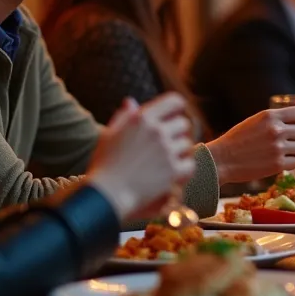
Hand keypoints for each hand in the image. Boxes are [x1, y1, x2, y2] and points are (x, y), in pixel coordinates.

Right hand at [88, 93, 195, 219]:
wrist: (107, 194)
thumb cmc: (104, 164)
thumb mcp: (109, 135)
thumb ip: (123, 116)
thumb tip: (131, 101)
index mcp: (142, 118)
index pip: (175, 101)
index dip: (177, 109)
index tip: (172, 119)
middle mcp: (157, 131)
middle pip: (184, 124)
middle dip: (177, 133)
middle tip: (168, 145)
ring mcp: (166, 151)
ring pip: (187, 144)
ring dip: (180, 152)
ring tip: (168, 161)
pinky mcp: (172, 171)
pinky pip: (190, 165)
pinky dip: (184, 170)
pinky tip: (174, 173)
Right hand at [206, 106, 294, 183]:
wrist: (221, 160)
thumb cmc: (237, 140)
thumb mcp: (256, 121)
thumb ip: (277, 120)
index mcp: (270, 115)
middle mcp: (276, 129)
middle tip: (288, 143)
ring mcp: (278, 147)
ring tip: (279, 153)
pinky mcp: (277, 165)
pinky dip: (290, 163)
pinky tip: (278, 162)